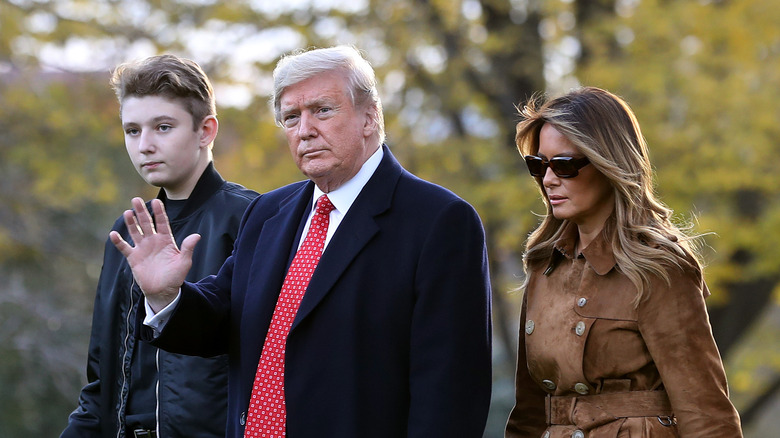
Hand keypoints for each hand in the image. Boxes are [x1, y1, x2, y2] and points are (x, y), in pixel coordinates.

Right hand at [110, 197, 200, 312]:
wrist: (163, 291)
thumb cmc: (176, 276)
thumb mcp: (184, 262)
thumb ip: (188, 248)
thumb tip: (197, 235)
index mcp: (166, 240)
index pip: (162, 222)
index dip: (159, 212)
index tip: (156, 201)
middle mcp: (153, 241)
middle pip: (146, 223)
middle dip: (141, 211)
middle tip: (136, 199)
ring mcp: (142, 248)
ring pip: (135, 232)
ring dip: (130, 222)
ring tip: (127, 212)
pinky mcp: (133, 258)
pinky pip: (124, 247)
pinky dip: (119, 241)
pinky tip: (114, 234)